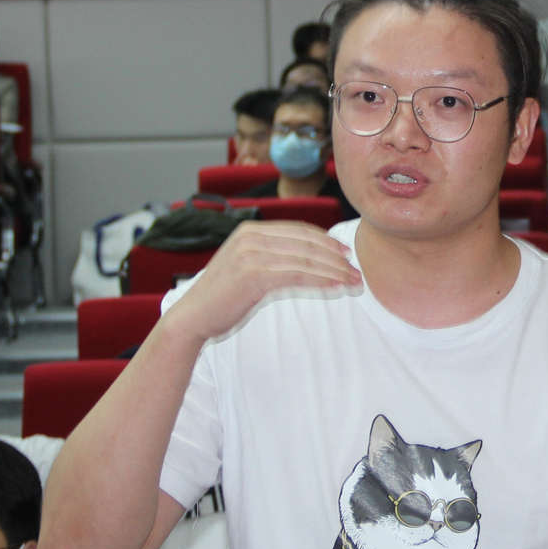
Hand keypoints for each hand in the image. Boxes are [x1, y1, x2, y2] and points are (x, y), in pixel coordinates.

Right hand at [165, 220, 361, 341]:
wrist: (191, 317)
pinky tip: (336, 286)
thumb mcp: (246, 268)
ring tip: (353, 281)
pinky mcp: (254, 273)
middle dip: (335, 257)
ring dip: (334, 270)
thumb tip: (307, 259)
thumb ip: (271, 257)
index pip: (299, 231)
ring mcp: (251, 253)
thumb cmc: (221, 298)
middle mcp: (251, 236)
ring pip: (306, 258)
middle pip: (306, 242)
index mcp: (250, 231)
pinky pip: (298, 274)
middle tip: (356, 269)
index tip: (346, 254)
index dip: (326, 241)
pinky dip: (321, 280)